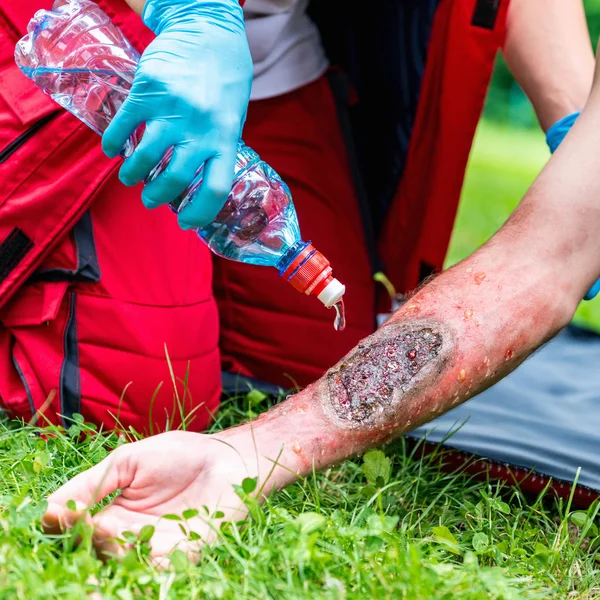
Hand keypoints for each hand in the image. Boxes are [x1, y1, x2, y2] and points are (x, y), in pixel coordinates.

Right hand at [42, 431, 265, 561]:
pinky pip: (154, 573)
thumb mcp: (128, 461)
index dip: (67, 523)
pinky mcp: (181, 557)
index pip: (78, 528)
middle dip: (87, 541)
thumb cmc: (181, 454)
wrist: (229, 458)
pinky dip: (141, 567)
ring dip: (111, 552)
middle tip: (92, 522)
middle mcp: (129, 535)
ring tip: (110, 529)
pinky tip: (135, 544)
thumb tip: (48, 508)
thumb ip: (93, 484)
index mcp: (113, 512)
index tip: (66, 513)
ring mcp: (154, 548)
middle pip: (95, 550)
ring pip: (120, 564)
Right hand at [102, 0, 252, 228]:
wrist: (209, 31)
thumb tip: (198, 181)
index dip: (200, 214)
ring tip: (129, 178)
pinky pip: (124, 126)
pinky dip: (113, 143)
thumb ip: (217, 147)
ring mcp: (173, 110)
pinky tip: (112, 149)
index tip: (186, 223)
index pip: (216, 189)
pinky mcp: (148, 91)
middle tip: (150, 200)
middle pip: (175, 179)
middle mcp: (201, 128)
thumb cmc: (224, 80)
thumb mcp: (232, 117)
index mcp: (226, 138)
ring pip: (145, 158)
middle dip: (157, 196)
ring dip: (132, 175)